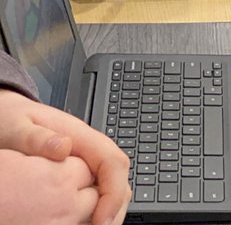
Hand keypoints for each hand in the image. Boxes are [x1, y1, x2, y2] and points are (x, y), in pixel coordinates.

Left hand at [0, 91, 130, 224]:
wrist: (7, 117)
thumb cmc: (11, 121)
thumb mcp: (18, 128)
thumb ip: (38, 137)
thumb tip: (64, 146)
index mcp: (80, 136)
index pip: (113, 163)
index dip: (113, 193)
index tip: (101, 220)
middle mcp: (88, 150)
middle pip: (118, 178)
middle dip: (115, 208)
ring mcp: (84, 162)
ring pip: (110, 187)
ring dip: (107, 210)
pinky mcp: (77, 174)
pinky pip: (95, 192)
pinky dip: (94, 210)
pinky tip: (81, 223)